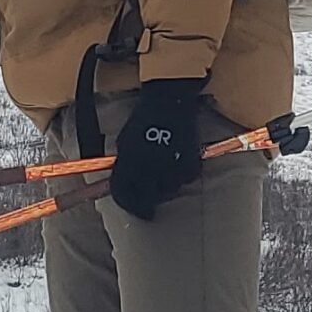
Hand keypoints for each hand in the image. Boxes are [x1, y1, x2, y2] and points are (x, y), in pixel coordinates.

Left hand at [110, 79, 205, 220]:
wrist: (169, 102)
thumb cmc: (143, 120)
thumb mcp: (125, 141)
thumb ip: (124, 164)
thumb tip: (122, 182)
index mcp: (129, 164)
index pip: (124, 195)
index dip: (128, 205)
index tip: (136, 209)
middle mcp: (149, 170)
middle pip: (148, 199)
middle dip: (147, 201)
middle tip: (150, 200)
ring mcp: (170, 168)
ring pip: (168, 191)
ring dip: (165, 187)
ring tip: (164, 175)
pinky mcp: (189, 163)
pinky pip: (185, 178)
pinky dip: (181, 175)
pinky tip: (177, 164)